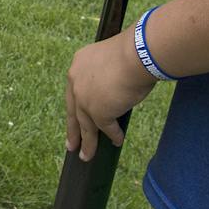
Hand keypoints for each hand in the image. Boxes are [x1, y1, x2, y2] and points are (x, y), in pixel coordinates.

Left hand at [64, 31, 157, 162]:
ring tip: (86, 156)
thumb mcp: (112, 60)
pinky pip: (106, 129)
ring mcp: (85, 99)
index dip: (76, 106)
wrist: (138, 54)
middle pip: (74, 111)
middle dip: (73, 130)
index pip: (74, 91)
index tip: (74, 117)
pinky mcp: (99, 112)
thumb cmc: (133, 52)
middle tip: (71, 144)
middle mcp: (76, 82)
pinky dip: (114, 136)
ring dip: (88, 143)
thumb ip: (107, 76)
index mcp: (78, 65)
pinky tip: (117, 141)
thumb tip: (114, 94)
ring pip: (85, 126)